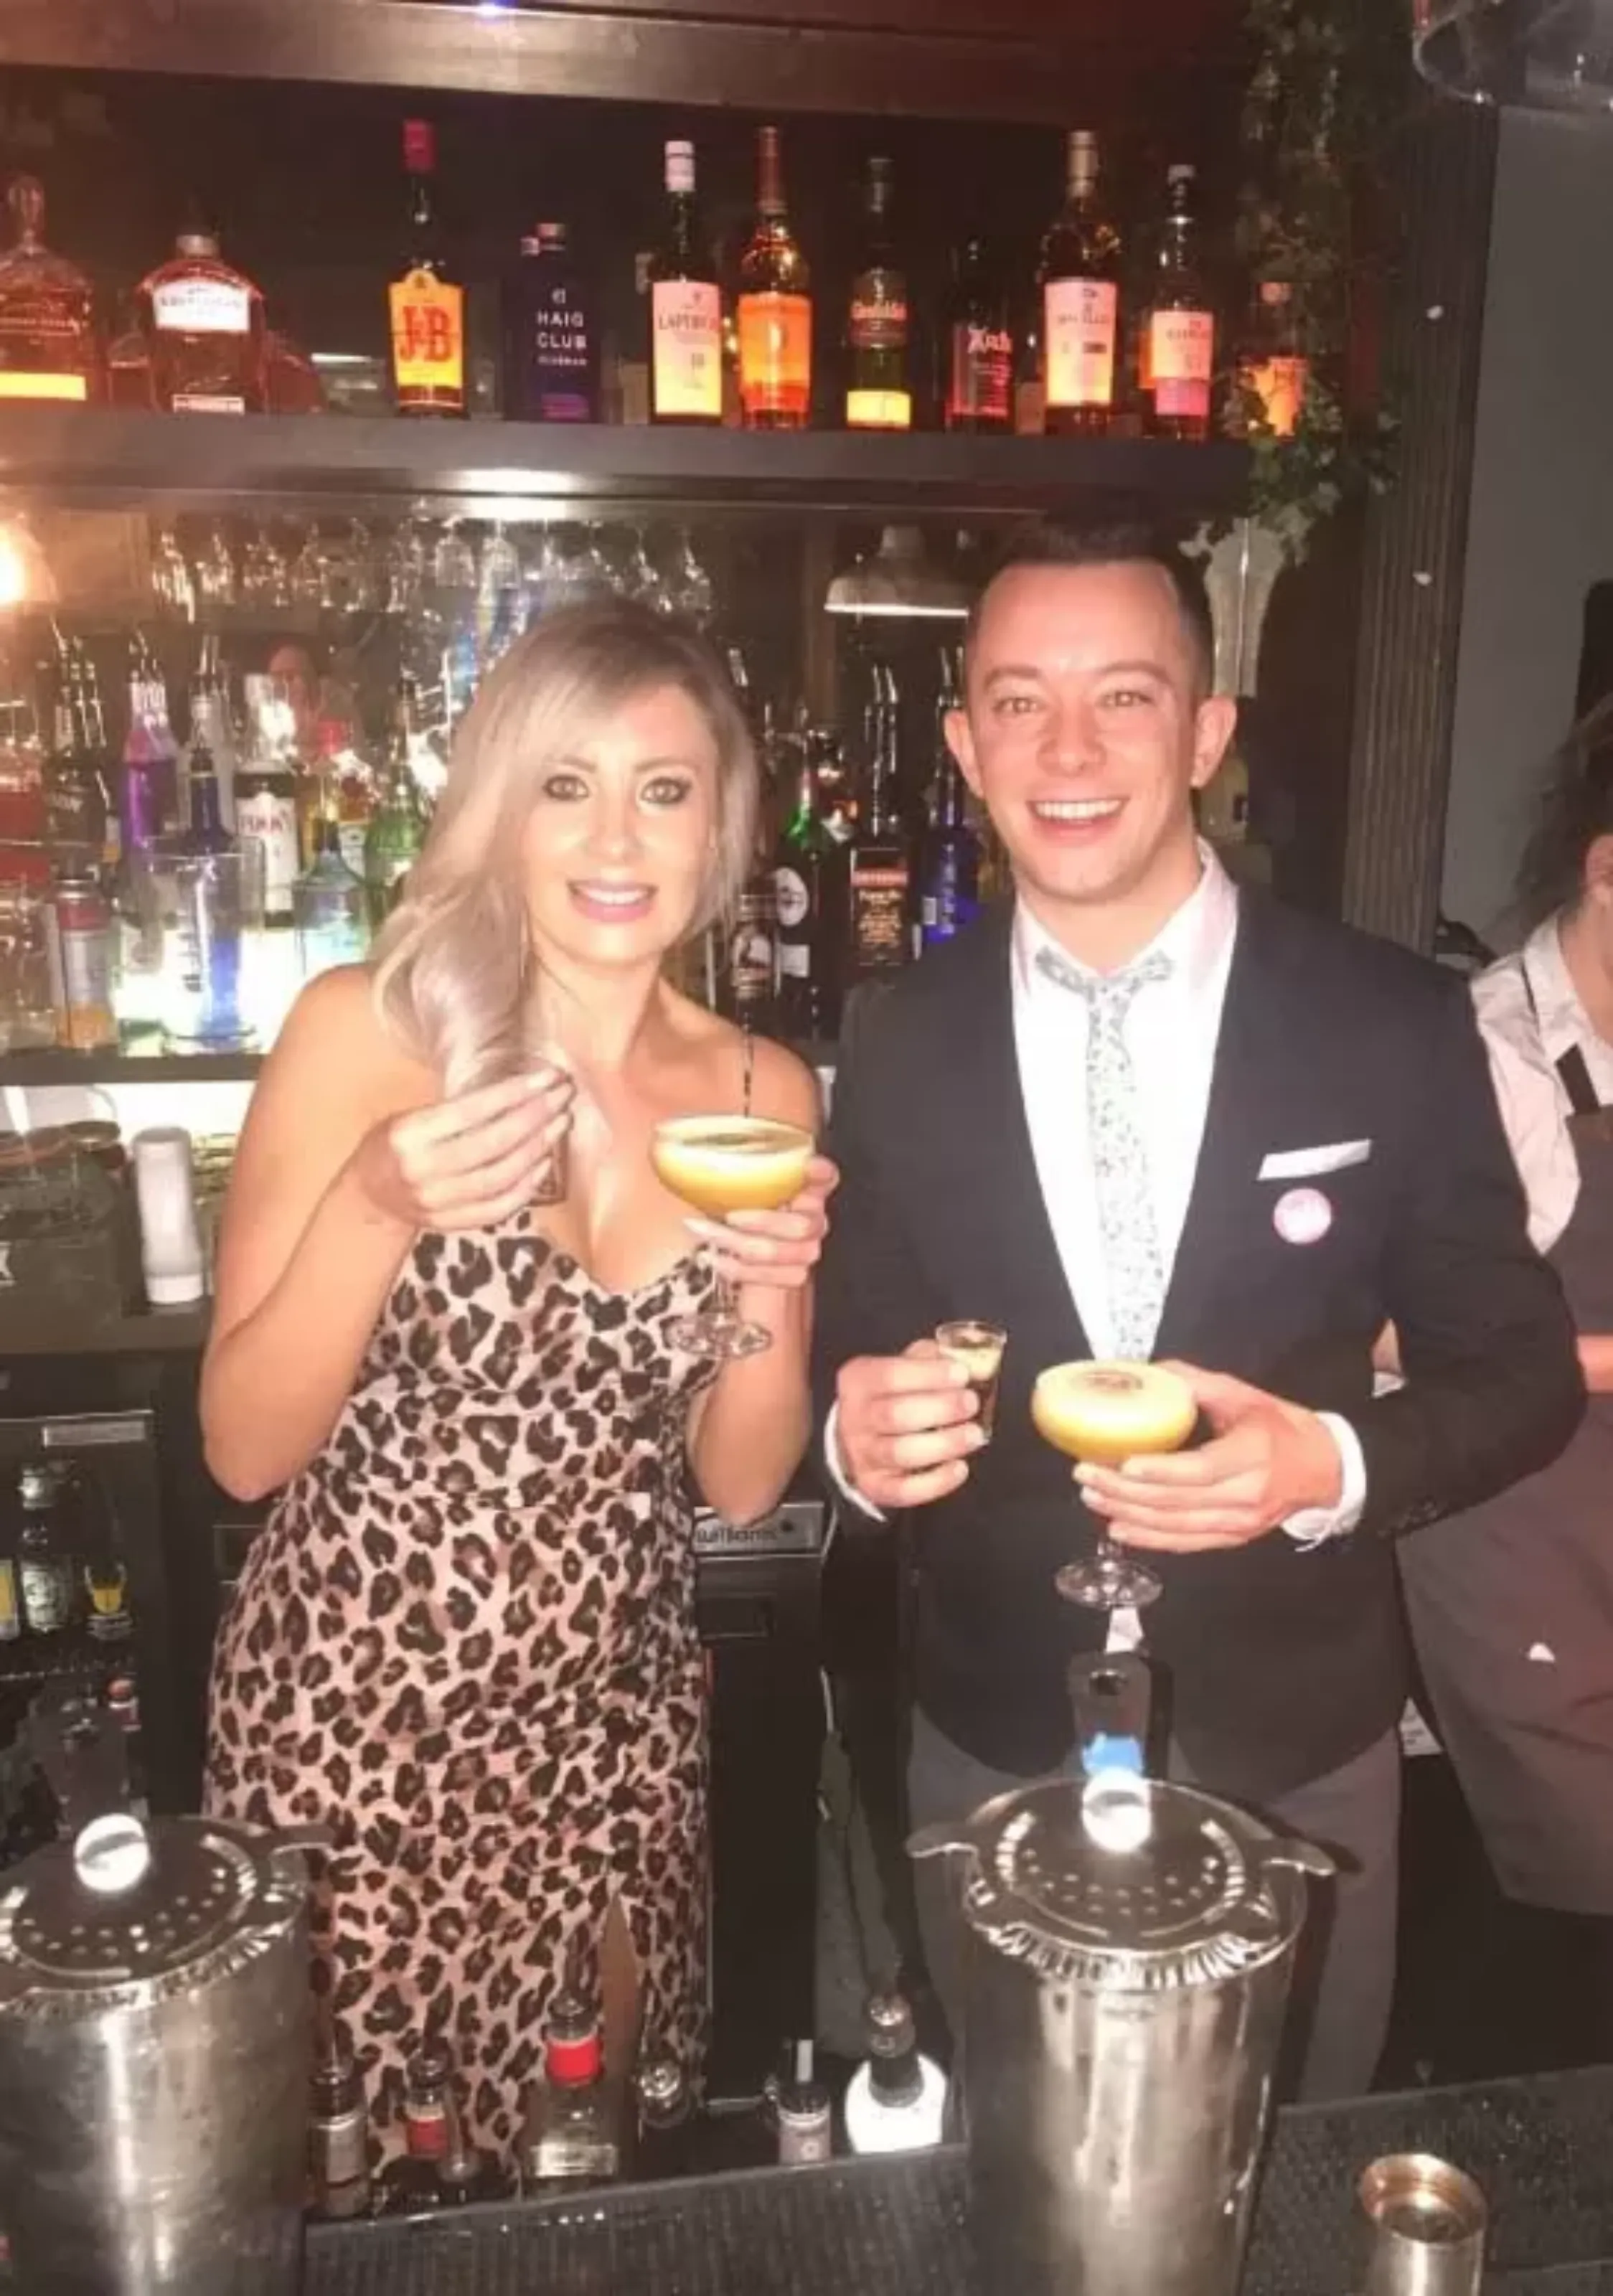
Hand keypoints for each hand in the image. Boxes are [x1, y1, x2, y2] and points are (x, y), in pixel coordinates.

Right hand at [347, 1068, 573, 1234]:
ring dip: (538, 1147)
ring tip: (561, 1123)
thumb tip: (517, 1090)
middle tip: (563, 1096)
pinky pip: (499, 1207)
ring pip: (502, 1176)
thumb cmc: (394, 1144)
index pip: (472, 1110)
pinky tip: (545, 1161)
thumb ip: (454, 1110)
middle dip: (536, 1117)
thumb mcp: (410, 1115)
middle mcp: (424, 1170)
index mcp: (410, 1134)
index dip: (515, 1093)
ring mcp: (439, 1202)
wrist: (369, 1195)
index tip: (547, 1077)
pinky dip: (527, 1185)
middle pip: (493, 1143)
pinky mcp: (452, 1223)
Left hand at [684, 1155, 839, 1293]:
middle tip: (730, 1215)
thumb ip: (727, 1163)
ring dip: (735, 1243)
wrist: (736, 1251)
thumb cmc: (736, 1208)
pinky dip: (737, 1269)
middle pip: (801, 1226)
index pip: (827, 1178)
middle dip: (762, 1222)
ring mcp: (806, 1251)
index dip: (821, 1174)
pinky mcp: (794, 1276)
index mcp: (806, 1190)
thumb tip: (671, 1138)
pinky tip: (715, 1259)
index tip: (807, 1167)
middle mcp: (814, 1221)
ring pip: (778, 1252)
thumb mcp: (732, 1182)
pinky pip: (769, 1277)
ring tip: (704, 1232)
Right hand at [835, 1337, 983, 1510]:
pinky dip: (936, 1482)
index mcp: (858, 1381)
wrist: (856, 1436)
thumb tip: (964, 1358)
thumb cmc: (888, 1395)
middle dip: (940, 1408)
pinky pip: (905, 1490)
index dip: (928, 1375)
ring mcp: (863, 1455)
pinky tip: (959, 1468)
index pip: (890, 1375)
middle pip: (895, 1415)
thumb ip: (927, 1358)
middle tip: (971, 1403)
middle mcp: (855, 1418)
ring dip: (944, 1444)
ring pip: (901, 1453)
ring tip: (973, 1434)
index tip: (962, 1373)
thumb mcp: (899, 1366)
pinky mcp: (876, 1486)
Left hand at [1076, 1362, 1342, 1551]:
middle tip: (1086, 1475)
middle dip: (1125, 1491)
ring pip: (1177, 1526)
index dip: (1160, 1471)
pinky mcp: (1233, 1538)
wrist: (1321, 1468)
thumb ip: (1194, 1382)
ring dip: (1129, 1514)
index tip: (1122, 1462)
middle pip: (1178, 1502)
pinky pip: (1186, 1543)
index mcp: (1252, 1455)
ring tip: (1092, 1498)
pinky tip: (1119, 1529)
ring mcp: (1240, 1524)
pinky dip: (1150, 1539)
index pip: (1201, 1470)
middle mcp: (1247, 1495)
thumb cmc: (1277, 1426)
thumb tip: (1145, 1371)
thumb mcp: (1242, 1394)